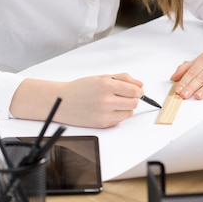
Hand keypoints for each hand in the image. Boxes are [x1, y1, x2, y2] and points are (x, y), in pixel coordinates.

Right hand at [11, 73, 143, 128]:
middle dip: (133, 98)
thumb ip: (123, 78)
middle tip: (125, 95)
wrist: (62, 101)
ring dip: (126, 108)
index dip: (138, 90)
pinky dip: (118, 115)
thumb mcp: (102, 77)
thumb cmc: (80, 88)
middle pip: (134, 103)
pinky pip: (119, 120)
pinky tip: (108, 109)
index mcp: (107, 85)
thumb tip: (139, 84)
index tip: (136, 90)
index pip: (134, 90)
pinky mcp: (102, 124)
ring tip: (115, 102)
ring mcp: (104, 114)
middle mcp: (106, 100)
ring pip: (129, 113)